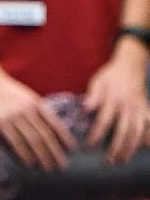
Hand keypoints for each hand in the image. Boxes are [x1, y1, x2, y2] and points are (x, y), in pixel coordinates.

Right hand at [0, 65, 73, 169]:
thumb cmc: (6, 90)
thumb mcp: (25, 96)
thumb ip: (37, 111)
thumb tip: (52, 132)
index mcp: (34, 102)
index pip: (54, 122)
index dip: (64, 137)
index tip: (72, 150)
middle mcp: (25, 109)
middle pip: (45, 135)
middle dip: (55, 152)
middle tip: (62, 166)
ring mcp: (12, 116)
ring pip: (32, 141)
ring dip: (42, 157)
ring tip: (47, 168)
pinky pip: (14, 143)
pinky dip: (24, 155)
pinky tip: (28, 163)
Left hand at [84, 43, 149, 164]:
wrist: (129, 66)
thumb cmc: (110, 76)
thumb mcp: (98, 81)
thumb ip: (92, 96)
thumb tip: (85, 109)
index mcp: (112, 98)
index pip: (103, 121)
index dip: (96, 135)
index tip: (88, 147)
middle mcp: (127, 105)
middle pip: (122, 131)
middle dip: (115, 148)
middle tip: (108, 162)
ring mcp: (139, 109)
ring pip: (137, 132)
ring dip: (131, 148)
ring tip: (123, 159)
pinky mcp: (146, 110)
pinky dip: (148, 136)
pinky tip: (145, 147)